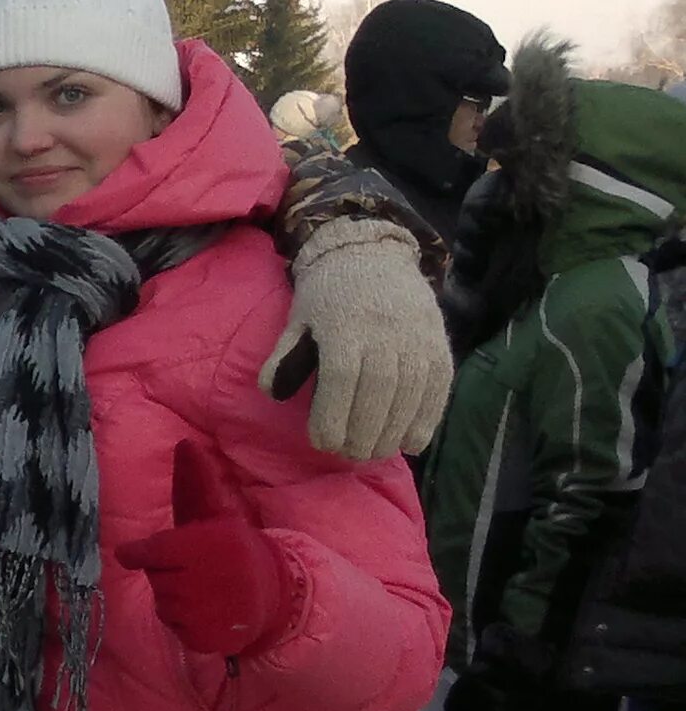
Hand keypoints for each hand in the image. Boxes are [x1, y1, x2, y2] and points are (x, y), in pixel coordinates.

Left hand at [114, 440, 302, 658]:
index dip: (138, 553)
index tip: (131, 553)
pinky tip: (206, 610)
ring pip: (163, 601)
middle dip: (168, 571)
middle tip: (194, 568)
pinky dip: (184, 620)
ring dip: (175, 595)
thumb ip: (197, 483)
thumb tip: (186, 443)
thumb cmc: (234, 549)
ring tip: (203, 588)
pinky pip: (174, 626)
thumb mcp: (217, 515)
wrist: (273, 595)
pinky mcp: (203, 638)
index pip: (150, 553)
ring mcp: (202, 613)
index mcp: (201, 548)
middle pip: (155, 576)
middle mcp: (199, 582)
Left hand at [263, 217, 452, 461]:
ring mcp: (417, 338)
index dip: (333, 416)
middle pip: (377, 392)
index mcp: (344, 327)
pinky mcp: (439, 342)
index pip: (341, 379)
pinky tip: (412, 443)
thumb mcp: (298, 319)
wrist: (372, 255)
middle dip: (363, 432)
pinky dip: (427, 418)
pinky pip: (438, 387)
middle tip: (350, 455)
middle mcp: (385, 332)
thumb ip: (284, 355)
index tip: (322, 443)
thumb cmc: (327, 294)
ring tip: (376, 452)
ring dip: (393, 431)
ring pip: (410, 393)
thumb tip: (271, 392)